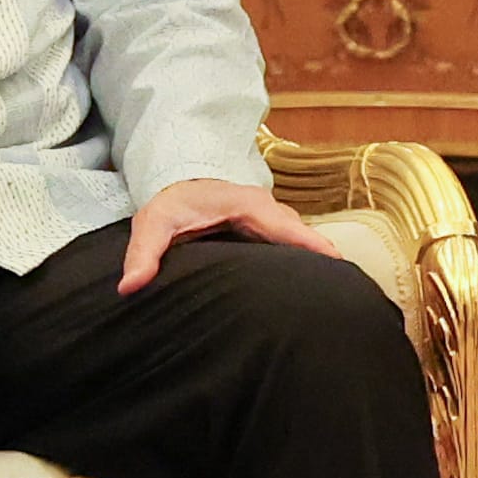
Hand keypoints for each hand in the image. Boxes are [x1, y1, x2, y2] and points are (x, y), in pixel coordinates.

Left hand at [117, 175, 335, 293]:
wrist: (178, 185)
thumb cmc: (170, 204)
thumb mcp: (152, 224)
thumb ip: (143, 253)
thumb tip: (129, 286)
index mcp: (248, 205)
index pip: (286, 226)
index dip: (311, 245)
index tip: (336, 263)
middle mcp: (268, 210)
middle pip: (302, 235)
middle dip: (324, 258)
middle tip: (348, 289)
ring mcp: (271, 219)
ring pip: (300, 241)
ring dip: (317, 261)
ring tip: (340, 292)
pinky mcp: (269, 230)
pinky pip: (293, 244)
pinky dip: (307, 260)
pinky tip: (317, 285)